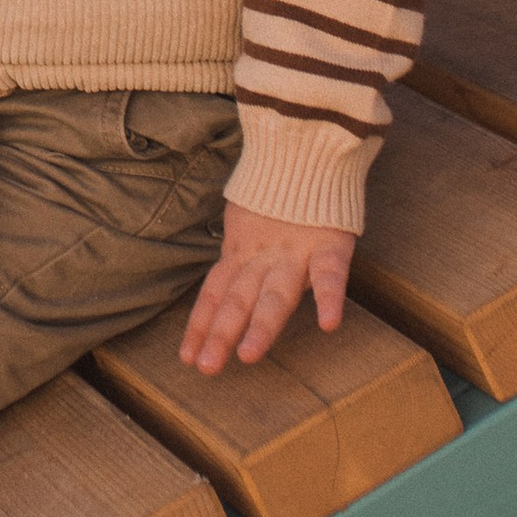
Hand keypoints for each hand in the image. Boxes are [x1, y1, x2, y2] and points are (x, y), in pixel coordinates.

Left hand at [179, 205, 353, 372]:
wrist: (307, 148)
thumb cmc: (277, 191)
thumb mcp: (247, 220)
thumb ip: (238, 251)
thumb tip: (219, 281)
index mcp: (242, 250)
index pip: (214, 292)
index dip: (200, 324)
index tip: (186, 358)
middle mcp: (264, 257)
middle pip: (238, 299)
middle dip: (222, 334)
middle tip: (207, 368)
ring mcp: (295, 252)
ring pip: (276, 293)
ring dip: (261, 325)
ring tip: (249, 355)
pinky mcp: (329, 243)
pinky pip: (331, 273)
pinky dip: (329, 296)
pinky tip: (329, 323)